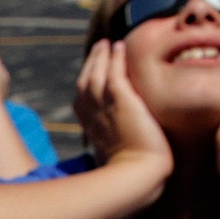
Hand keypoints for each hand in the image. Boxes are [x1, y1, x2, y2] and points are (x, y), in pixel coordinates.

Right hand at [74, 40, 170, 176]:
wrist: (137, 175)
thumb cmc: (132, 175)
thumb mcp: (119, 160)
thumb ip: (118, 148)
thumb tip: (125, 153)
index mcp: (91, 130)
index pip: (82, 102)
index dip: (86, 85)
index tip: (93, 74)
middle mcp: (93, 116)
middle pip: (85, 84)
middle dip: (90, 65)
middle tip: (97, 48)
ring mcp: (105, 108)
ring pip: (96, 76)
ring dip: (100, 57)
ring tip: (106, 43)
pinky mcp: (122, 101)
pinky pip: (115, 74)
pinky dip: (114, 59)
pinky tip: (118, 47)